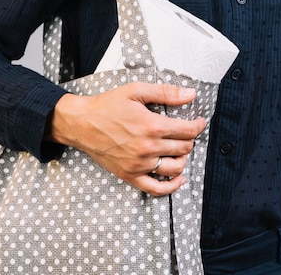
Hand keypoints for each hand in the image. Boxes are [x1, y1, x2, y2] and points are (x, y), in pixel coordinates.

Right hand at [45, 82, 206, 195]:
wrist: (81, 123)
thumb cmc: (107, 105)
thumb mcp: (136, 91)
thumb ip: (166, 92)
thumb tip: (191, 94)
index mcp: (152, 126)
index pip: (188, 130)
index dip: (198, 125)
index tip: (199, 122)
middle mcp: (148, 148)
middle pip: (184, 148)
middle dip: (190, 139)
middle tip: (185, 132)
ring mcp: (139, 165)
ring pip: (176, 167)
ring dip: (183, 158)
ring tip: (179, 149)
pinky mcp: (130, 175)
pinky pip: (157, 189)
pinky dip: (172, 186)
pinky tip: (179, 177)